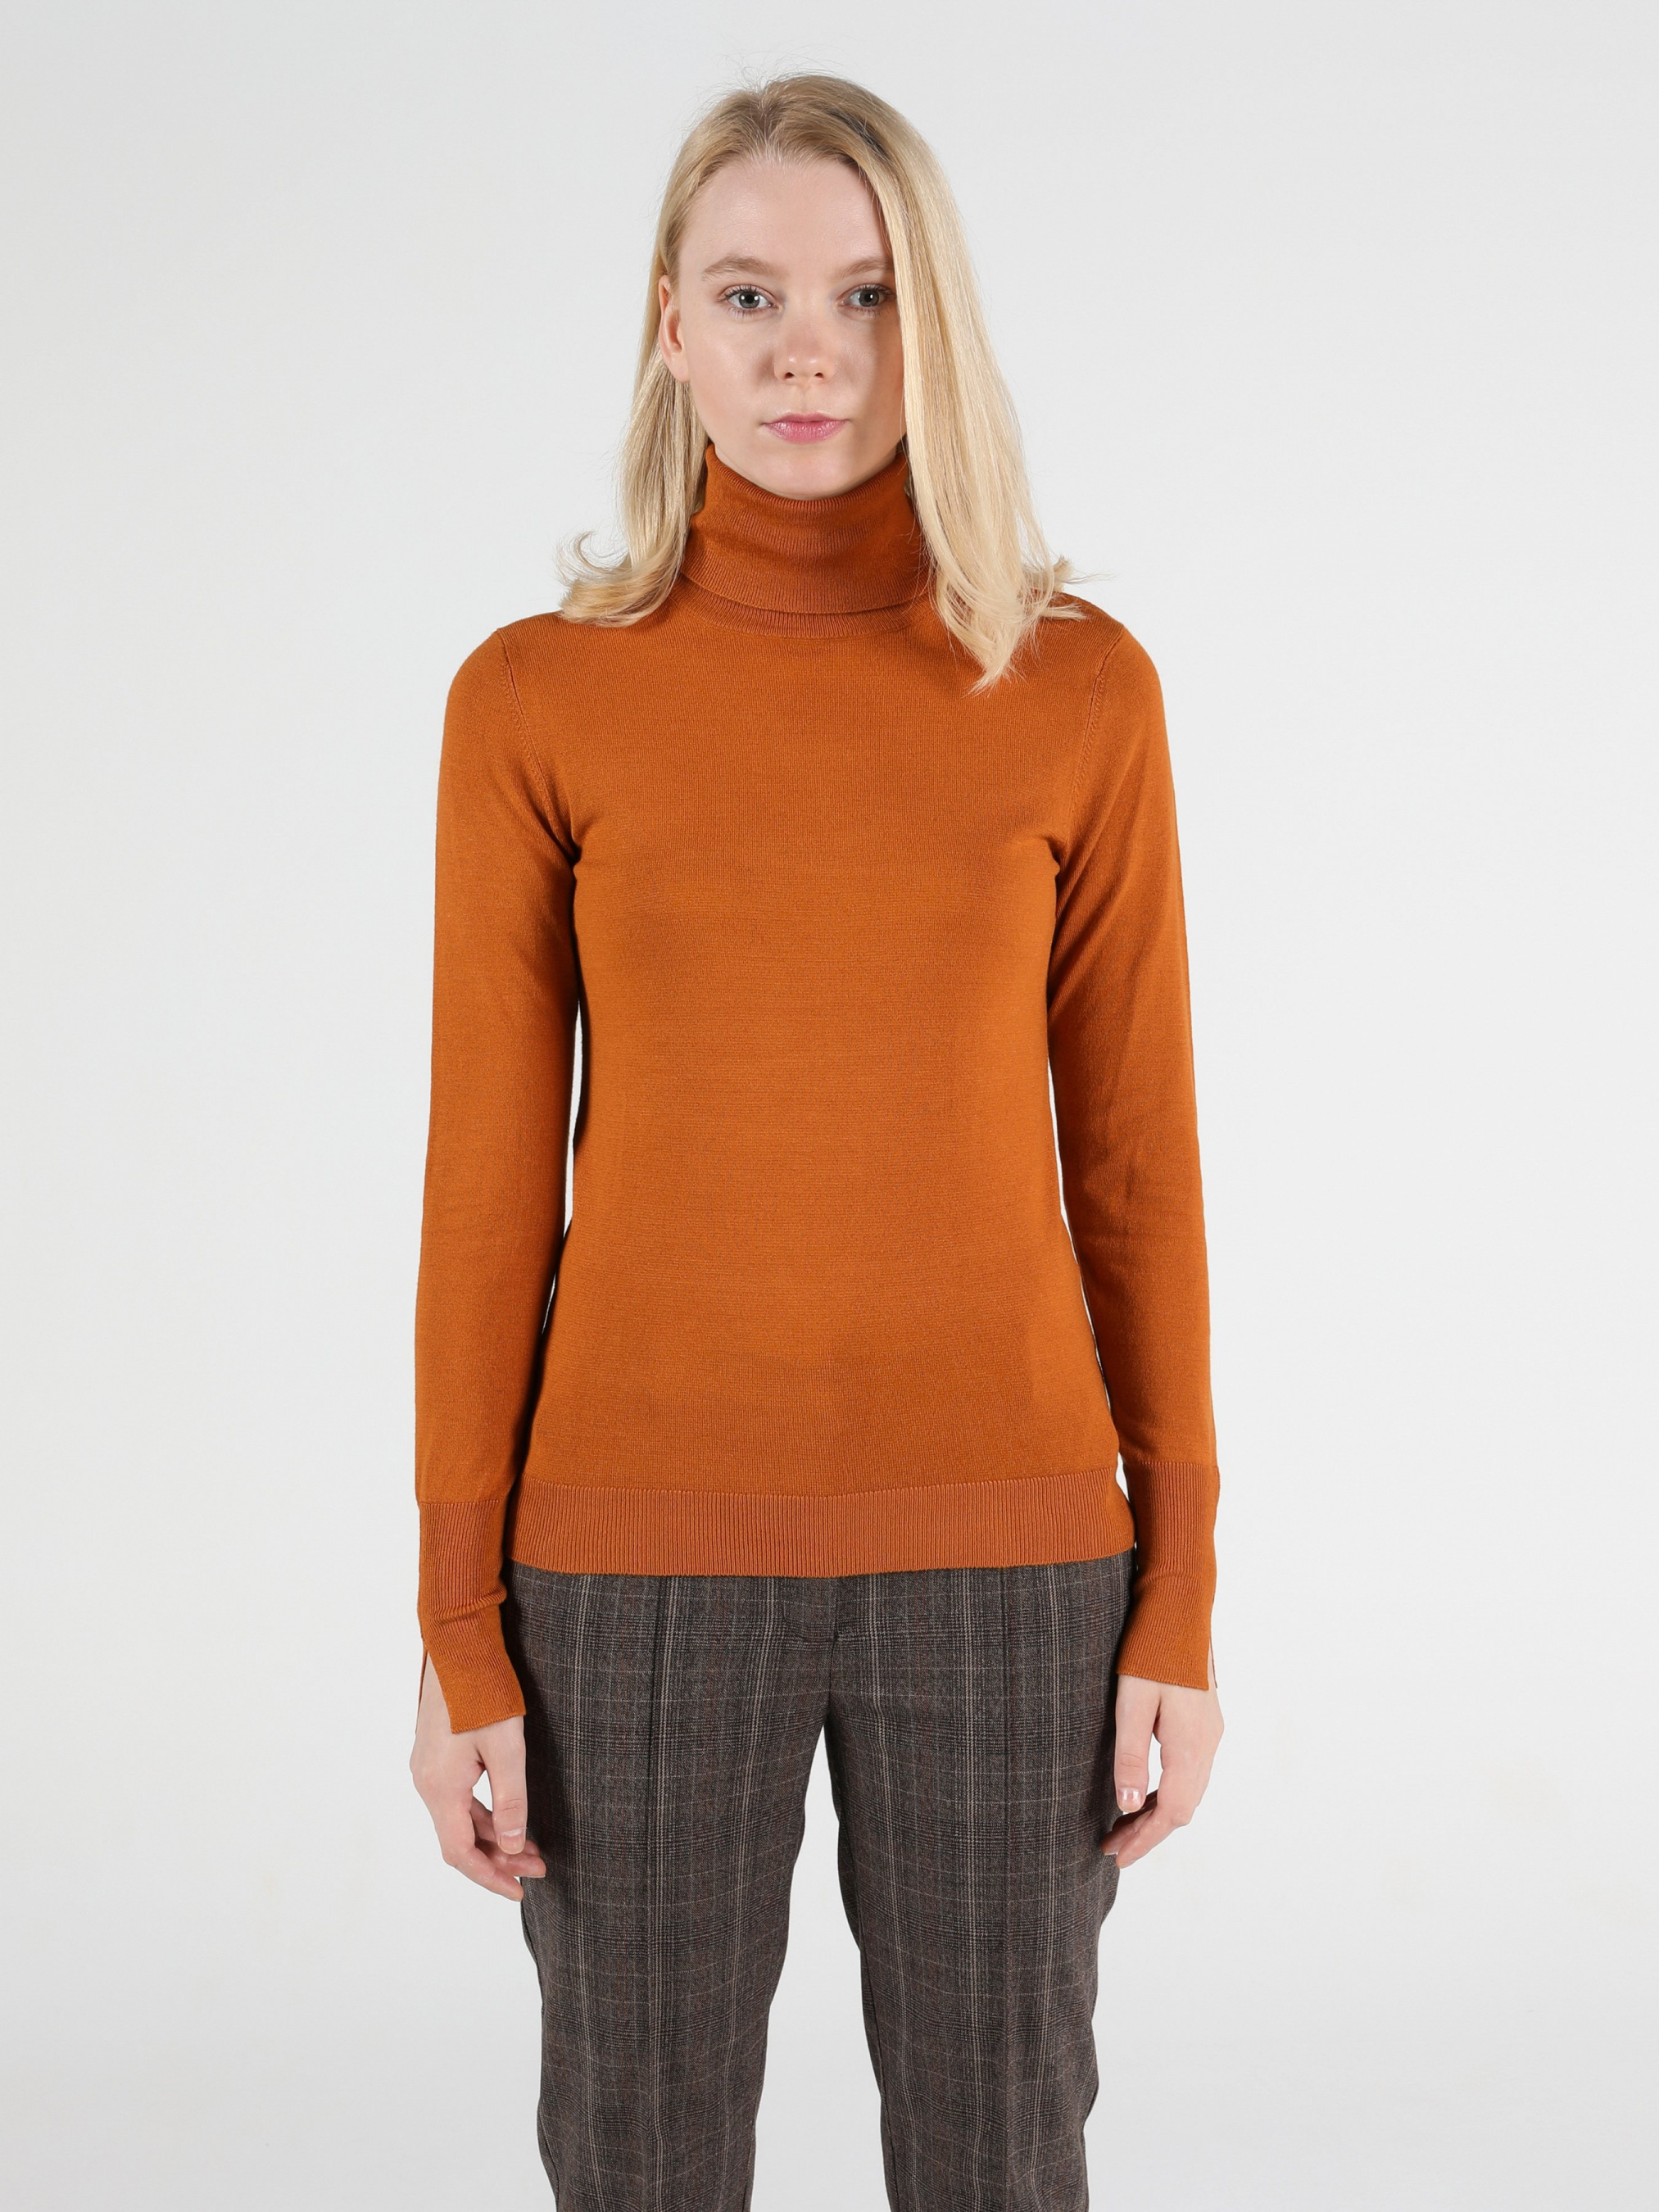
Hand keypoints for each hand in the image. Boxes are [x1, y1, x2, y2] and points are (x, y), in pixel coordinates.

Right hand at [409, 1651, 546, 1899]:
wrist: (457, 1644)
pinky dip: (483, 1813)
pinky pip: (457, 1798)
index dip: (489, 1877)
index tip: (518, 1891)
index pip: (460, 1853)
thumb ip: (511, 1799)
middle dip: (499, 1857)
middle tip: (540, 1867)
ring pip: (459, 1818)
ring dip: (493, 1835)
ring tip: (533, 1846)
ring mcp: (428, 1767)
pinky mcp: (435, 1754)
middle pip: (460, 1839)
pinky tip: (508, 1814)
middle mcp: (426, 1782)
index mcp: (440, 1787)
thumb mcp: (507, 1746)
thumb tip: (514, 1845)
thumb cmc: (483, 1691)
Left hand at [1102, 1648, 1222, 1869]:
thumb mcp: (1131, 1702)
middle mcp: (1208, 1744)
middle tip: (1112, 1847)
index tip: (1117, 1858)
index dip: (1145, 1840)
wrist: (1180, 1607)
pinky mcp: (1206, 1721)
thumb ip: (1130, 1755)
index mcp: (1191, 1746)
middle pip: (1182, 1808)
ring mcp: (1211, 1732)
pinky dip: (1167, 1791)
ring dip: (1157, 1813)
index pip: (1171, 1813)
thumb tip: (1127, 1807)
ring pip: (1188, 1791)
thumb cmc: (1150, 1650)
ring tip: (1122, 1826)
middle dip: (1148, 1832)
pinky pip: (1190, 1772)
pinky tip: (1144, 1791)